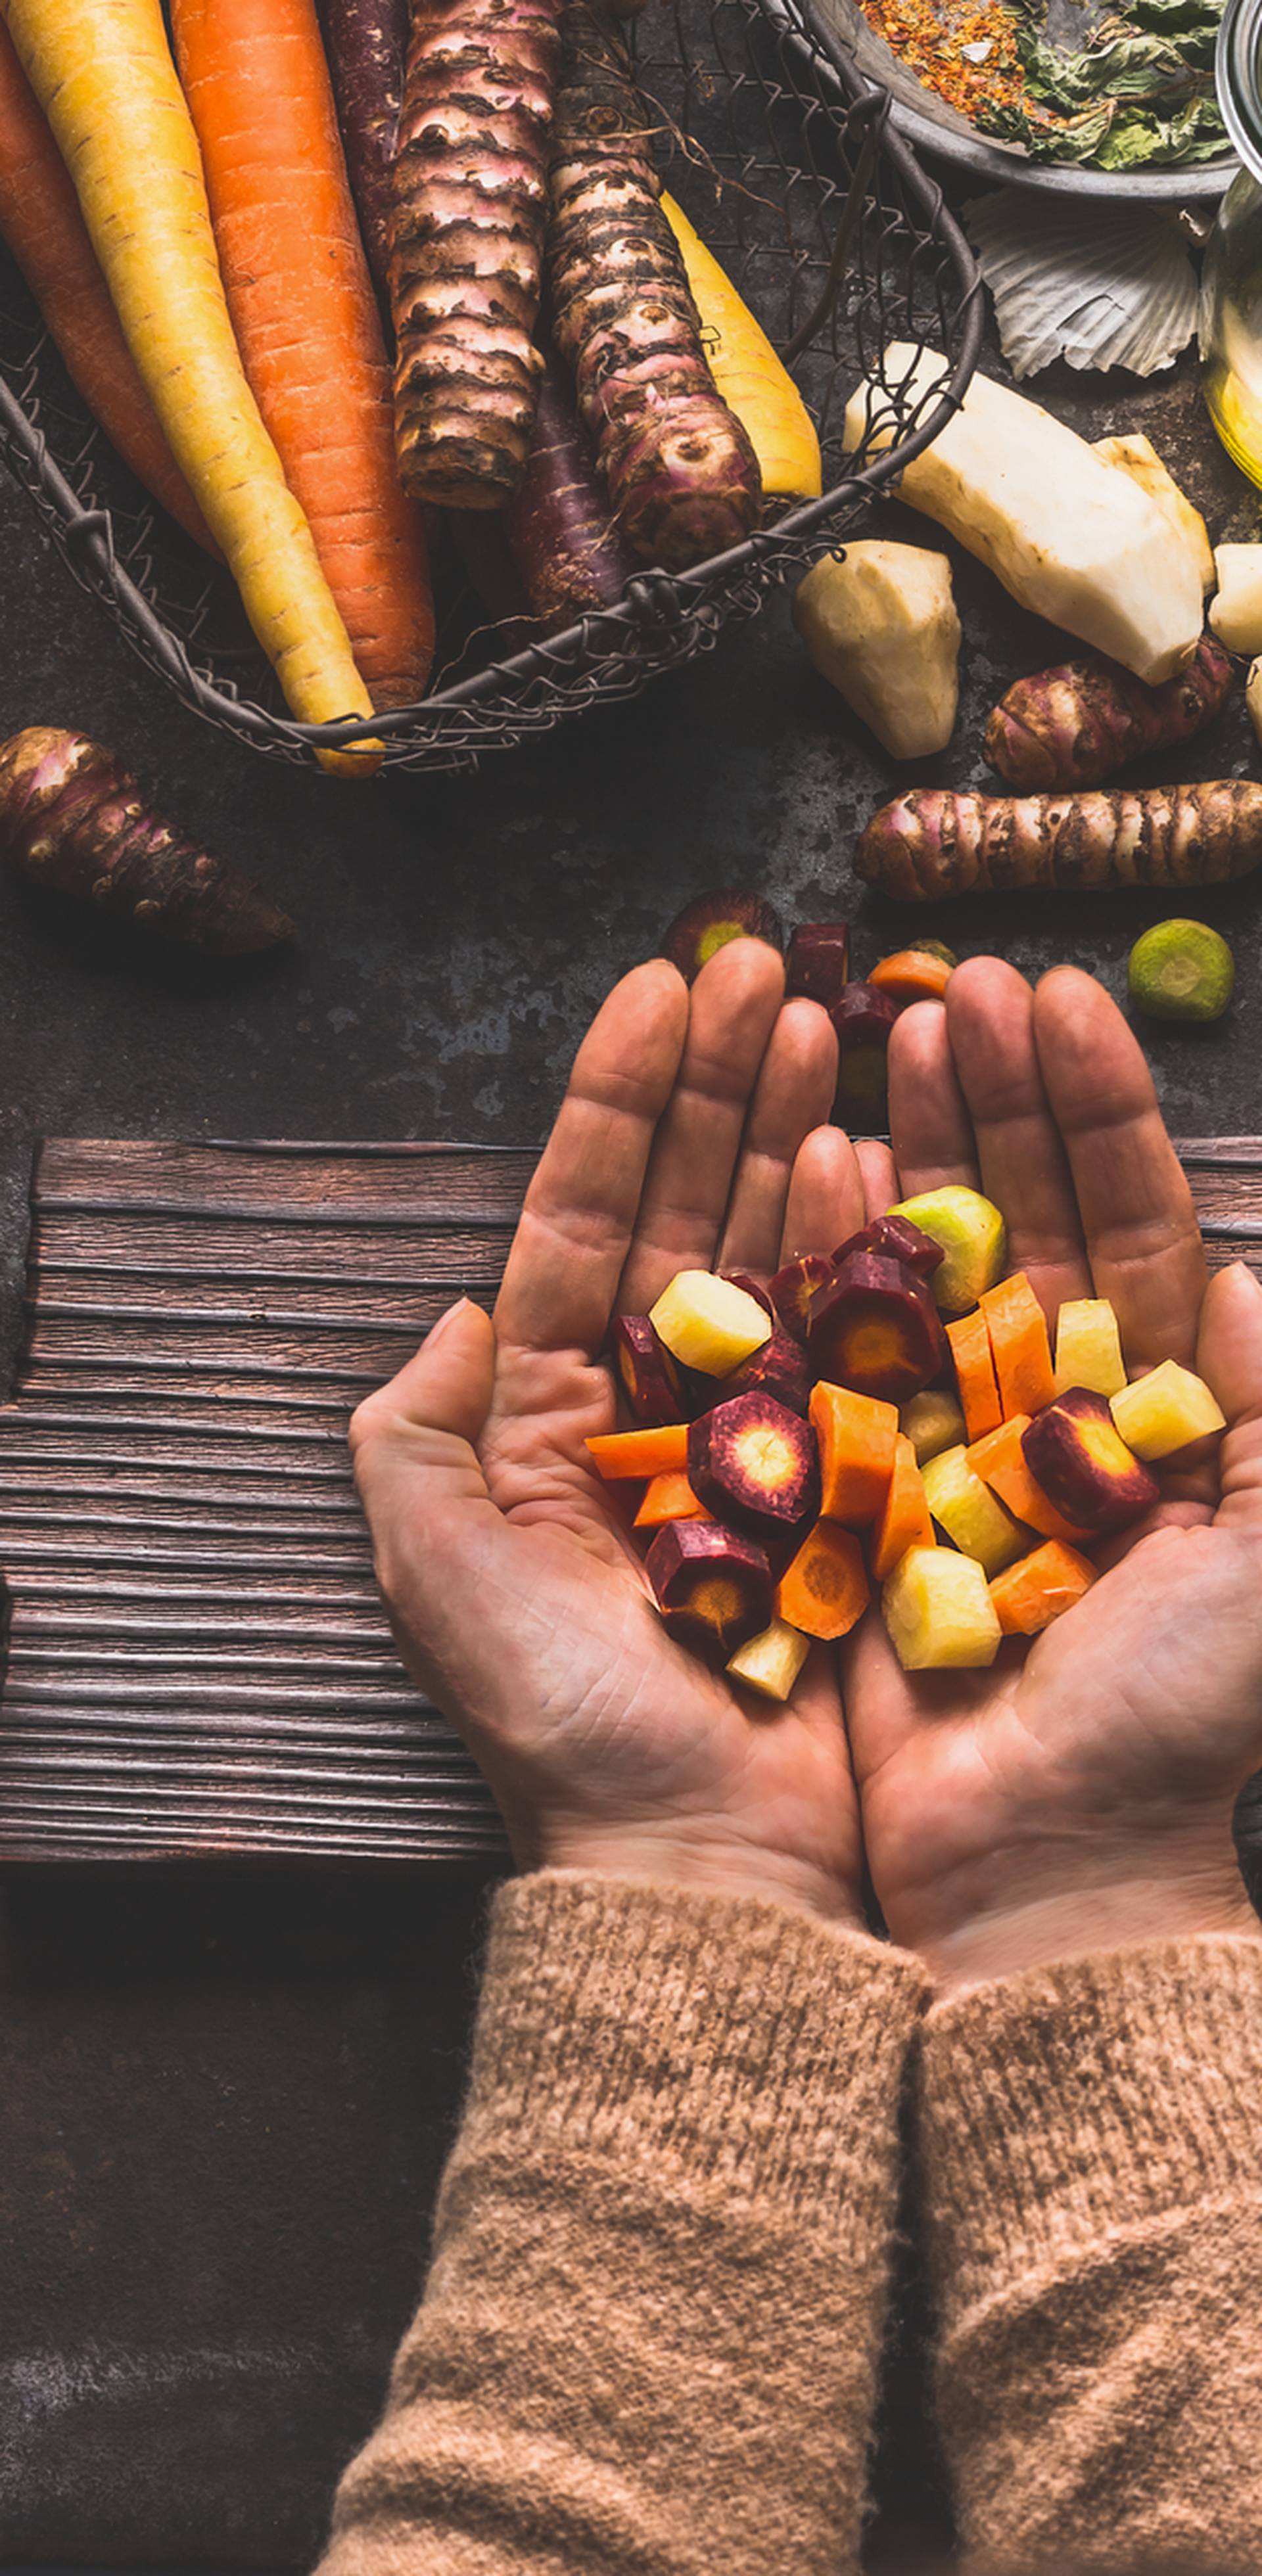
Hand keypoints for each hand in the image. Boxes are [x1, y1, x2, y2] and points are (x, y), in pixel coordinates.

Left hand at [350, 940, 865, 1923]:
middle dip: (721, 1082)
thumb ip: (411, 1428)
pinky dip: (864, 1238)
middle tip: (765, 963)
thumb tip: (456, 1304)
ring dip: (796, 1127)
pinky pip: (853, 1334)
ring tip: (829, 1018)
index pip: (586, 1217)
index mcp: (549, 1414)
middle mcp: (654, 1406)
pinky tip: (875, 1143)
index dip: (620, 1099)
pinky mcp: (844, 1475)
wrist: (702, 1858)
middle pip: (688, 1206)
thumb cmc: (562, 1723)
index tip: (656, 985)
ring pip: (776, 1246)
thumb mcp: (435, 1569)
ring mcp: (760, 1435)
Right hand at [844, 957, 1261, 1990]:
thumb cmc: (1179, 1725)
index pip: (1133, 1222)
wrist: (1043, 1864)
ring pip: (932, 1260)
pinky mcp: (862, 1486)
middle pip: (1029, 1215)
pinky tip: (820, 1156)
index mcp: (1159, 1409)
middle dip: (999, 1095)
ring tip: (889, 1027)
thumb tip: (1253, 1269)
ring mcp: (950, 1437)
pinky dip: (832, 1250)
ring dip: (915, 1143)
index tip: (1058, 1001)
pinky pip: (844, 1346)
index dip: (1098, 1110)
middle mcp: (1054, 1406)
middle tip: (959, 979)